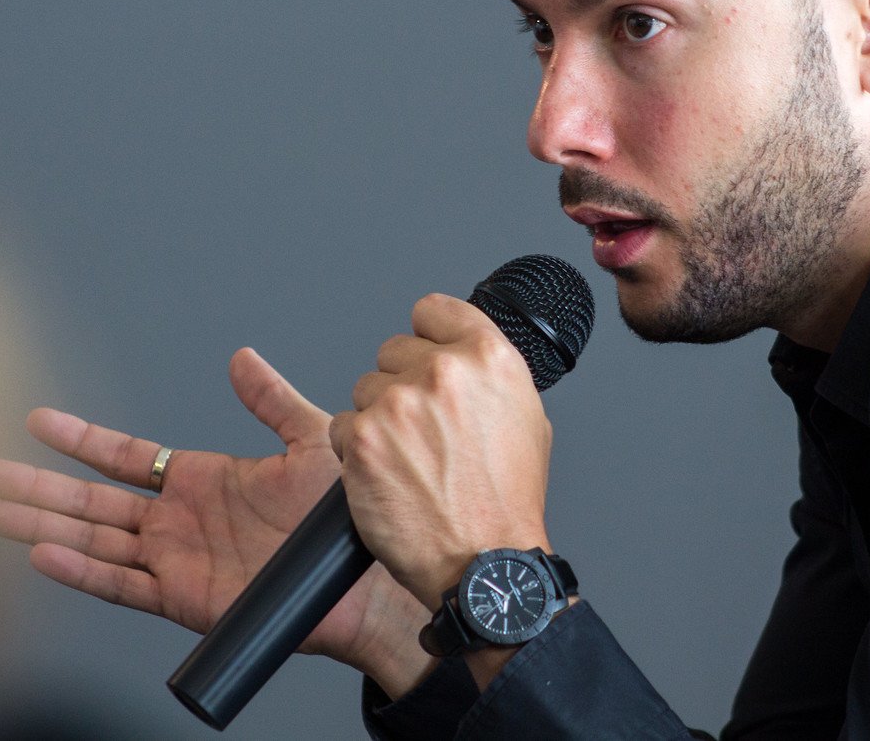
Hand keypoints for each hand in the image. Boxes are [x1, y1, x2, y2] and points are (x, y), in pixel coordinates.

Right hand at [0, 348, 431, 691]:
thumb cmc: (343, 517)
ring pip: (91, 540)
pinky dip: (80, 570)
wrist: (364, 579)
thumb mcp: (310, 442)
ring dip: (39, 524)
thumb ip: (271, 401)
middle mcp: (176, 521)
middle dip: (35, 486)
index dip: (79, 439)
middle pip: (89, 500)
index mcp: (200, 481)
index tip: (36, 421)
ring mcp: (175, 560)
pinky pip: (121, 584)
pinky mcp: (183, 598)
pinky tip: (40, 552)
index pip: (123, 456)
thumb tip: (242, 358)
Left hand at [329, 293, 554, 609]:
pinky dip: (359, 452)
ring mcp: (400, 403)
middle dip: (402, 385)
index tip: (425, 355)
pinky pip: (343, 427)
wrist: (483, 560)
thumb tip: (463, 353)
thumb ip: (489, 375)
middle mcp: (444, 372)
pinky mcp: (364, 438)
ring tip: (411, 460)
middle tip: (424, 431)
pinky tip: (389, 476)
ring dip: (379, 420)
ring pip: (366, 390)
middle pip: (394, 351)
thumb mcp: (527, 418)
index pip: (432, 310)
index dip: (428, 335)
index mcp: (489, 357)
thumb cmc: (506, 501)